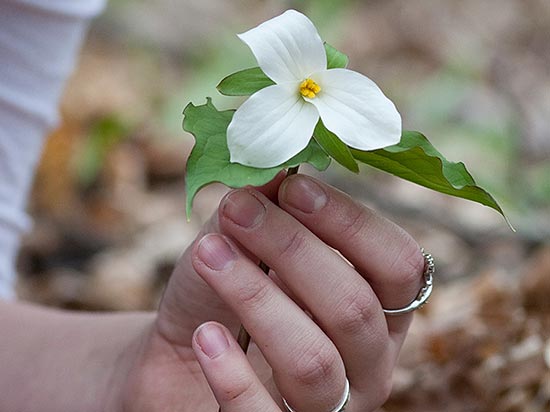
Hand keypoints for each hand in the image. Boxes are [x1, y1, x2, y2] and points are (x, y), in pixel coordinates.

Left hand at [116, 174, 424, 410]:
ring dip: (256, 298)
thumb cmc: (220, 297)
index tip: (295, 187)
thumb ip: (260, 209)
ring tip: (209, 255)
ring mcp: (331, 410)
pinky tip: (204, 337)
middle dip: (293, 249)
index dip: (352, 224)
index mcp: (377, 310)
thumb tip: (275, 159)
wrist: (178, 361)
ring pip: (313, 360)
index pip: (399, 266)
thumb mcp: (240, 247)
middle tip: (237, 209)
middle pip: (354, 308)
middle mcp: (368, 363)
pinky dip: (233, 374)